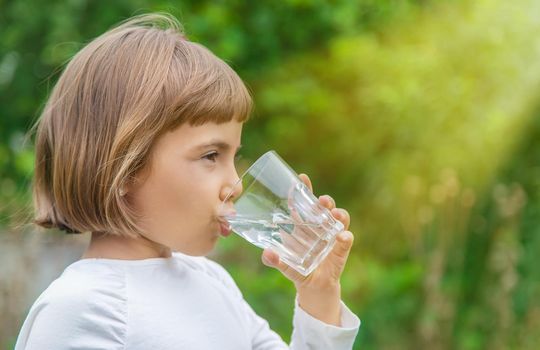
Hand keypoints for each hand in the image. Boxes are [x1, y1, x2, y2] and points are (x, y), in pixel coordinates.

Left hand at [261, 173, 353, 325]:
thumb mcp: (284, 264)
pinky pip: (346, 241)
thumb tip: (266, 254)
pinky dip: (345, 237)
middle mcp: (320, 227)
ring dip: (339, 214)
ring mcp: (332, 236)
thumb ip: (274, 260)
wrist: (313, 288)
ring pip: (340, 219)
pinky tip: (343, 236)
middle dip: (324, 201)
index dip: (304, 190)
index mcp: (304, 225)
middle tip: (322, 201)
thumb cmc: (296, 268)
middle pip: (324, 208)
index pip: (304, 203)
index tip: (301, 178)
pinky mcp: (341, 250)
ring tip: (335, 214)